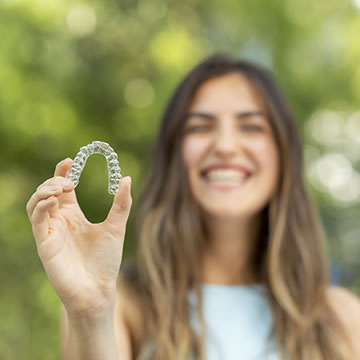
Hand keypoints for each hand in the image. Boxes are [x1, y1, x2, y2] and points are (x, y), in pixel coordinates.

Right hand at [26, 158, 131, 316]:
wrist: (99, 289)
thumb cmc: (106, 260)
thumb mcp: (116, 227)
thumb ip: (121, 204)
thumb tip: (126, 178)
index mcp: (74, 215)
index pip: (63, 188)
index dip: (63, 172)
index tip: (71, 160)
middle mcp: (60, 221)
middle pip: (47, 191)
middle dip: (54, 180)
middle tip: (69, 180)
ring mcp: (51, 232)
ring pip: (36, 203)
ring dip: (44, 191)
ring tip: (61, 187)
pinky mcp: (44, 244)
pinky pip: (36, 220)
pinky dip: (41, 206)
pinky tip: (54, 200)